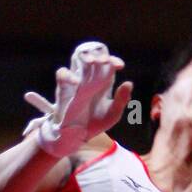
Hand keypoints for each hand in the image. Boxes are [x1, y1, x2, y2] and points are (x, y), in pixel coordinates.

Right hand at [23, 42, 134, 156]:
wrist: (77, 137)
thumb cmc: (95, 123)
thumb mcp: (112, 114)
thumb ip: (121, 100)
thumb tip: (129, 83)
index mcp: (103, 81)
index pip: (108, 63)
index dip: (113, 60)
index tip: (120, 66)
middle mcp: (90, 77)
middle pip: (93, 55)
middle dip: (98, 54)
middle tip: (104, 61)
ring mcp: (76, 81)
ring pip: (77, 58)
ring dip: (84, 56)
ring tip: (92, 62)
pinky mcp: (63, 89)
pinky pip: (62, 74)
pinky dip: (68, 75)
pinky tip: (77, 83)